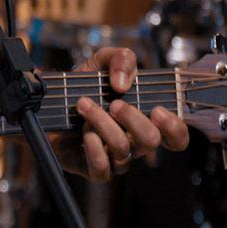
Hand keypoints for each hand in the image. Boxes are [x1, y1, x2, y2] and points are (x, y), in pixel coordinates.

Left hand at [55, 47, 188, 181]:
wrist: (50, 101)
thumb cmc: (83, 85)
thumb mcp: (102, 61)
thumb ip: (121, 58)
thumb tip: (123, 83)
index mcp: (144, 119)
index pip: (176, 137)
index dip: (174, 128)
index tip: (157, 110)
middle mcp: (134, 141)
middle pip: (151, 141)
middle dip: (133, 118)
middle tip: (114, 103)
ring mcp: (115, 158)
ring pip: (123, 150)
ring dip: (102, 123)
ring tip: (84, 105)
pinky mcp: (94, 168)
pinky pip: (102, 168)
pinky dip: (92, 146)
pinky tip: (83, 130)